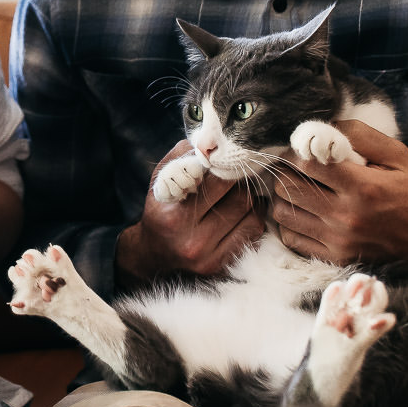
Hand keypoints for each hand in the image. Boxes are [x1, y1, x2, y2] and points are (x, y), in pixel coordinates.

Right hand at [116, 139, 261, 285]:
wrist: (153, 255)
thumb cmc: (161, 210)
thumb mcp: (162, 180)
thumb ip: (183, 156)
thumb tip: (211, 141)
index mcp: (175, 215)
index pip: (217, 182)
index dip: (226, 167)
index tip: (226, 162)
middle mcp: (193, 241)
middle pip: (239, 199)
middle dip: (240, 183)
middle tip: (236, 176)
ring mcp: (211, 257)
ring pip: (252, 215)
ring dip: (250, 199)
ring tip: (237, 193)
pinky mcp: (223, 265)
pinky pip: (254, 233)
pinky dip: (253, 217)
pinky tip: (242, 212)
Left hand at [274, 120, 407, 286]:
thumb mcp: (400, 155)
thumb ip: (360, 136)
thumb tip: (324, 128)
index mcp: (363, 187)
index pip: (305, 163)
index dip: (295, 151)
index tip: (301, 148)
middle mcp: (347, 216)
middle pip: (288, 187)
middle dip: (286, 171)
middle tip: (295, 166)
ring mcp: (339, 241)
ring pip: (283, 214)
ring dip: (285, 196)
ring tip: (299, 187)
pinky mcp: (336, 258)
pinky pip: (292, 239)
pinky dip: (291, 223)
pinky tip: (303, 211)